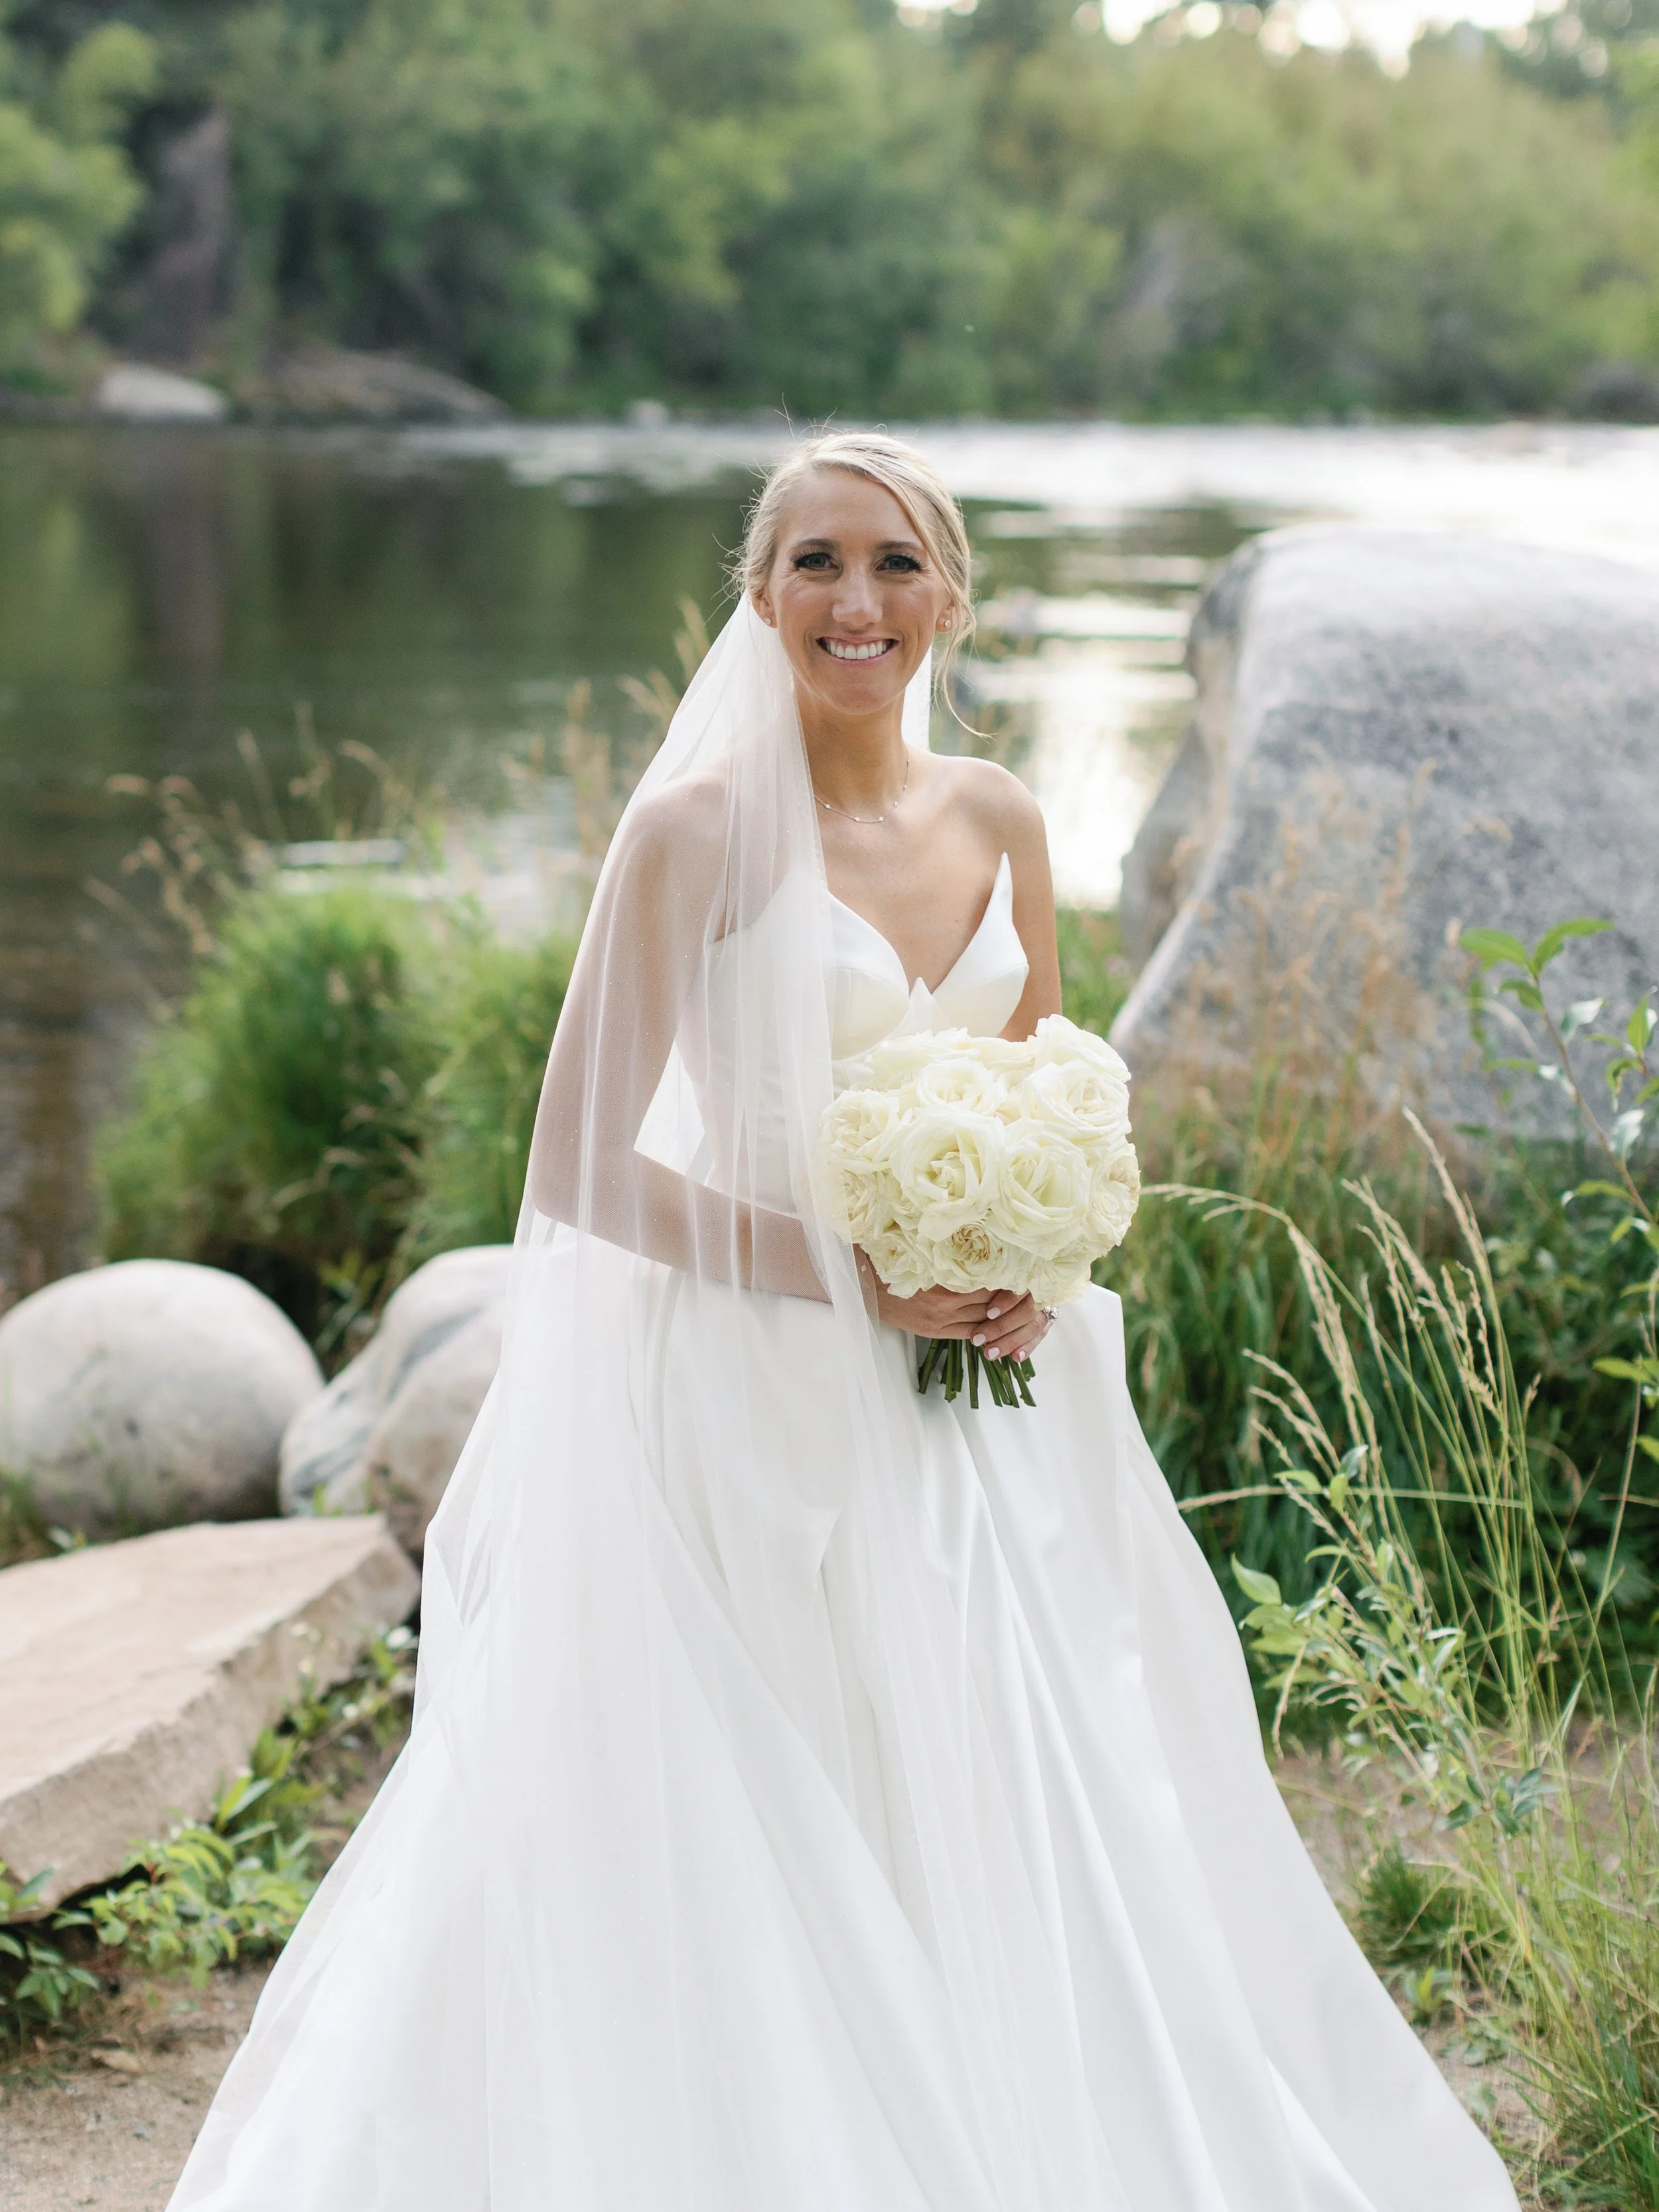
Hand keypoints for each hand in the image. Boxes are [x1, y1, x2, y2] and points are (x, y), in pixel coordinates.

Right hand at [856, 1255, 1053, 1362]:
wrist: (867, 1288)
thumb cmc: (896, 1265)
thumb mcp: (925, 1254)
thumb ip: (953, 1255)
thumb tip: (985, 1246)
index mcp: (944, 1278)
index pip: (988, 1280)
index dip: (1008, 1276)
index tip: (1022, 1267)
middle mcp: (946, 1302)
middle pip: (991, 1300)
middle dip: (1009, 1295)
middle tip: (1027, 1284)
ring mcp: (942, 1320)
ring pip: (984, 1318)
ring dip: (1000, 1313)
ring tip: (1016, 1303)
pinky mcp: (936, 1331)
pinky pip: (970, 1332)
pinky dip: (985, 1328)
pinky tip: (995, 1321)